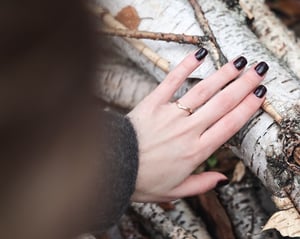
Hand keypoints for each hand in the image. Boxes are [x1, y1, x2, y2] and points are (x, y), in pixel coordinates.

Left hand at [128, 48, 267, 201]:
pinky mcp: (153, 104)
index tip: (259, 95)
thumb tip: (222, 179)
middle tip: (258, 72)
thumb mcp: (174, 192)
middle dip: (243, 86)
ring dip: (223, 75)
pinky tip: (199, 54)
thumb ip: (200, 184)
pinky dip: (185, 66)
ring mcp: (170, 115)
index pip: (229, 126)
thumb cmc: (141, 181)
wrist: (113, 167)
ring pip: (203, 91)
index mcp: (195, 152)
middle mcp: (187, 130)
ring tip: (238, 62)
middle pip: (222, 104)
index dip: (247, 109)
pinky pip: (171, 81)